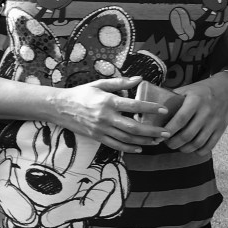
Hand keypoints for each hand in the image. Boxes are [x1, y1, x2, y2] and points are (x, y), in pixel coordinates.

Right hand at [53, 77, 171, 152]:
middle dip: (152, 131)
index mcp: (108, 101)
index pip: (134, 106)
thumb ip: (120, 83)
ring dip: (145, 141)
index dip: (150, 109)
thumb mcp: (99, 84)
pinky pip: (116, 145)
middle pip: (134, 128)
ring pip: (127, 139)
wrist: (60, 107)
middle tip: (167, 132)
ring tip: (157, 141)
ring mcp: (101, 129)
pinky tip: (140, 148)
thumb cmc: (81, 94)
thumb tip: (139, 79)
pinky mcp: (97, 137)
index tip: (164, 111)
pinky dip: (129, 148)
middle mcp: (106, 117)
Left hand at [161, 73, 227, 154]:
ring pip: (198, 143)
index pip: (180, 119)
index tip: (160, 135)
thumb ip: (173, 98)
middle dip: (174, 143)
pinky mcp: (221, 129)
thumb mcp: (188, 89)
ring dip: (185, 148)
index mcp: (195, 100)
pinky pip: (210, 145)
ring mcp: (215, 122)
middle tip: (167, 143)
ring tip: (178, 146)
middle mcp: (206, 112)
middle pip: (188, 134)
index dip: (169, 130)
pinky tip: (192, 149)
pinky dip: (199, 151)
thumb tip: (155, 109)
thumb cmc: (203, 89)